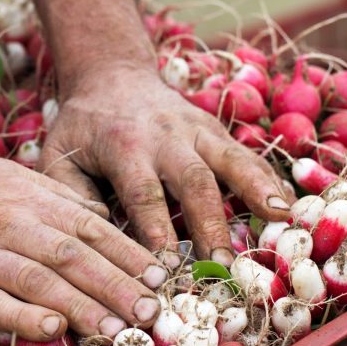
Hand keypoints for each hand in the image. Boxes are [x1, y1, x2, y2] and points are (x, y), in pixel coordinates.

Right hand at [0, 156, 164, 340]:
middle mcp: (5, 221)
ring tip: (117, 329)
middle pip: (71, 255)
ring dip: (81, 305)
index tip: (159, 278)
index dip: (126, 253)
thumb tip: (99, 217)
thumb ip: (52, 195)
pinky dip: (20, 316)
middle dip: (116, 284)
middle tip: (151, 312)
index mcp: (24, 195)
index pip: (87, 226)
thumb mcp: (3, 175)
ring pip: (37, 279)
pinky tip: (52, 331)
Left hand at [38, 63, 291, 263]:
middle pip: (194, 182)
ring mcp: (196, 130)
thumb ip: (71, 193)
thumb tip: (100, 231)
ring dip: (256, 192)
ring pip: (230, 161)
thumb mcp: (58, 154)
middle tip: (222, 266)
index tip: (168, 268)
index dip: (158, 232)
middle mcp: (165, 137)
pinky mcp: (214, 130)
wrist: (111, 77)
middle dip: (210, 225)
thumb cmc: (81, 128)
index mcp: (123, 146)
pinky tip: (288, 205)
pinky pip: (245, 155)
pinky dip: (268, 179)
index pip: (143, 194)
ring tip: (279, 223)